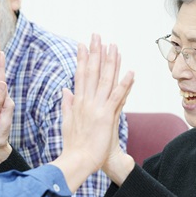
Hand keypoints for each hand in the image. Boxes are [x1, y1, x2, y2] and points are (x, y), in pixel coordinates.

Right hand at [51, 34, 133, 191]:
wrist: (78, 160)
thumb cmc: (74, 145)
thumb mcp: (66, 122)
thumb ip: (67, 104)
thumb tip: (65, 90)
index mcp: (77, 102)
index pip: (80, 75)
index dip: (82, 58)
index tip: (83, 44)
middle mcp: (86, 101)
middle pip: (91, 72)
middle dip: (95, 53)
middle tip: (97, 36)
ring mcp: (96, 108)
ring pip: (104, 80)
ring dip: (110, 62)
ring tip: (113, 46)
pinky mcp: (106, 116)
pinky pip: (117, 97)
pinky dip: (124, 84)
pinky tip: (130, 71)